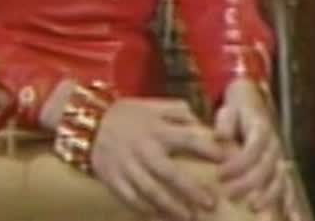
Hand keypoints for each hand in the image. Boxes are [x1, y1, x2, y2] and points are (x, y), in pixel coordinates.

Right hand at [90, 98, 223, 220]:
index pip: (188, 139)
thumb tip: (200, 122)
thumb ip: (177, 111)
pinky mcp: (115, 181)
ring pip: (152, 192)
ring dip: (172, 207)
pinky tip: (161, 218)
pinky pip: (132, 200)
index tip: (227, 161)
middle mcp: (144, 150)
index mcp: (156, 129)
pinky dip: (147, 211)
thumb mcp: (152, 105)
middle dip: (191, 190)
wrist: (88, 124)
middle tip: (211, 203)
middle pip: (170, 174)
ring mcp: (128, 168)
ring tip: (189, 217)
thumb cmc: (126, 115)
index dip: (208, 150)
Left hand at [214, 79, 300, 219]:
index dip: (238, 164)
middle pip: (266, 168)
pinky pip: (288, 188)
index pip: (253, 149)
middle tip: (229, 195)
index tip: (220, 175)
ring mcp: (280, 159)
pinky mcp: (281, 170)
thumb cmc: (236, 111)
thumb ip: (226, 122)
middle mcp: (274, 145)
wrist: (251, 104)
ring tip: (254, 209)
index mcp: (261, 129)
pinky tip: (292, 219)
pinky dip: (291, 204)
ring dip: (269, 196)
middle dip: (248, 183)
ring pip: (279, 180)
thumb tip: (220, 136)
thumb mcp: (229, 110)